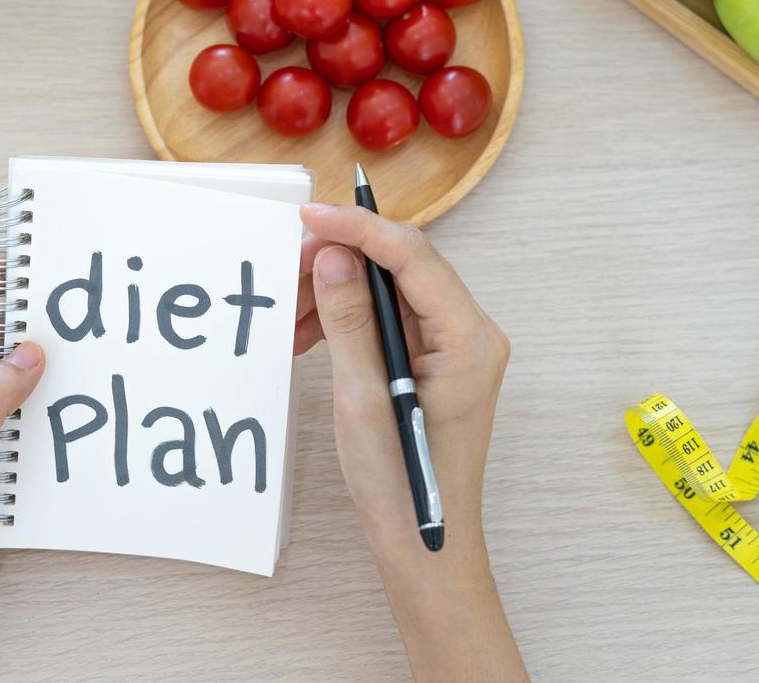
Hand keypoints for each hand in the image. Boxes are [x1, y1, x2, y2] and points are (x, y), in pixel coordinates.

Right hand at [298, 203, 525, 681]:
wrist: (423, 542)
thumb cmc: (401, 481)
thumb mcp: (363, 396)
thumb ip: (351, 320)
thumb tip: (335, 257)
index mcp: (469, 338)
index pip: (412, 256)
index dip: (358, 228)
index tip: (309, 216)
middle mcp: (470, 333)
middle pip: (402, 265)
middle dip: (340, 258)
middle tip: (288, 265)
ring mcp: (454, 346)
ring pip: (389, 289)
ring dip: (336, 291)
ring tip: (290, 311)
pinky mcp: (434, 360)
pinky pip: (387, 317)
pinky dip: (346, 317)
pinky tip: (306, 332)